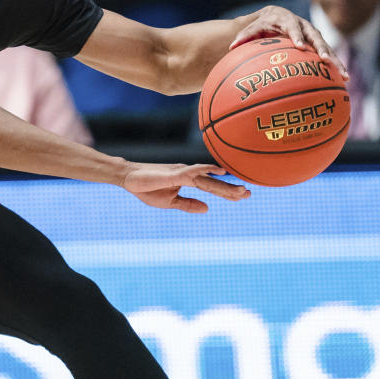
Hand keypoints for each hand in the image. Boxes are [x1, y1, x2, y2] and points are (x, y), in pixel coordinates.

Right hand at [121, 162, 249, 212]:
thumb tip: (208, 209)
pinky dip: (206, 170)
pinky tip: (217, 170)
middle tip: (250, 193)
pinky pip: (192, 171)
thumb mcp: (170, 202)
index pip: (212, 188)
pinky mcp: (174, 173)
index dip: (227, 192)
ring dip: (224, 184)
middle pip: (214, 183)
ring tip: (241, 189)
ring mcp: (182, 172)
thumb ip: (188, 205)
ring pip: (207, 179)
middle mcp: (189, 174)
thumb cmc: (147, 188)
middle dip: (232, 189)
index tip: (244, 196)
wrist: (129, 179)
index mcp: (188, 181)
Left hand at [230, 5, 347, 78]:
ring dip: (336, 60)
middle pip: (316, 37)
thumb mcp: (252, 29)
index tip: (299, 46)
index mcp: (288, 21)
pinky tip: (344, 80)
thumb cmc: (261, 25)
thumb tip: (231, 46)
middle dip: (322, 48)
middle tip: (325, 60)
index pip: (293, 27)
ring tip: (343, 75)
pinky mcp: (318, 45)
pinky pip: (328, 55)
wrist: (275, 16)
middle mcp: (304, 27)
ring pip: (327, 47)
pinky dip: (336, 66)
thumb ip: (243, 37)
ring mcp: (313, 35)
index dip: (297, 36)